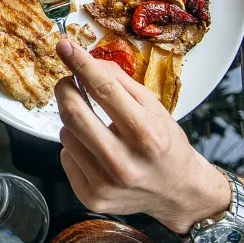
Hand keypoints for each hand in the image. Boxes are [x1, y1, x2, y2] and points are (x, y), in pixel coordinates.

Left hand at [53, 39, 229, 233]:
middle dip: (65, 89)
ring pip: (66, 134)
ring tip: (95, 125)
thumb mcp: (155, 108)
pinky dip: (75, 146)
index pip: (104, 90)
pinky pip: (66, 156)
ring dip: (73, 122)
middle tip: (68, 82)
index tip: (64, 46)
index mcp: (147, 135)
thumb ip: (121, 83)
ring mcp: (105, 183)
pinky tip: (95, 150)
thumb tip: (87, 61)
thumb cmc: (167, 145)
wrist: (179, 192)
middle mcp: (125, 162)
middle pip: (74, 114)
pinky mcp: (91, 196)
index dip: (81, 65)